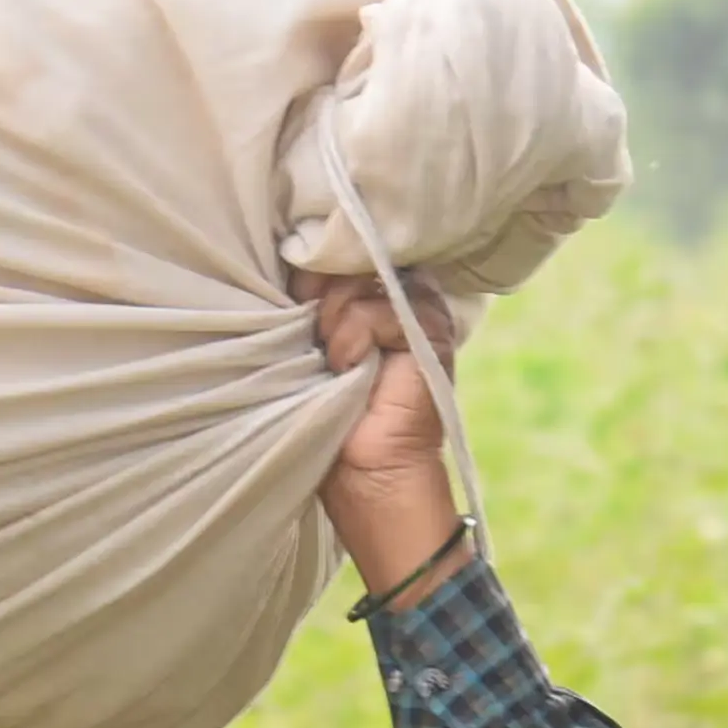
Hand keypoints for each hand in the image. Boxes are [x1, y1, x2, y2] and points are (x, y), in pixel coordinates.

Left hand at [306, 275, 469, 598]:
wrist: (366, 475)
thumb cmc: (329, 418)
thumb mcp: (312, 350)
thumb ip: (312, 306)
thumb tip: (296, 265)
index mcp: (375, 297)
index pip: (343, 253)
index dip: (316, 268)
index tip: (299, 301)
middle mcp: (402, 298)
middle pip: (351, 259)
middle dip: (321, 294)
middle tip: (318, 339)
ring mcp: (421, 313)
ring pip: (364, 281)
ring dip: (334, 319)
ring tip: (334, 360)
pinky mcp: (431, 333)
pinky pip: (380, 309)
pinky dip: (354, 335)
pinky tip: (349, 367)